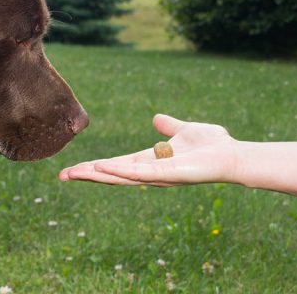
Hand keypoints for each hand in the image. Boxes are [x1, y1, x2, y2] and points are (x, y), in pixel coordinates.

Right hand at [58, 114, 239, 185]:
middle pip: (113, 175)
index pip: (117, 165)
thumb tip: (156, 118)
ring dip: (97, 175)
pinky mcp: (168, 176)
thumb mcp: (184, 129)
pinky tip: (102, 168)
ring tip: (75, 173)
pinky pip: (140, 173)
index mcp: (151, 160)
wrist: (233, 154)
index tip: (74, 169)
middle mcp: (151, 172)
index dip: (96, 166)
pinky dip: (120, 171)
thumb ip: (168, 125)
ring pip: (121, 177)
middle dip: (88, 175)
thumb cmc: (212, 145)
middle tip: (63, 176)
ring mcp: (158, 176)